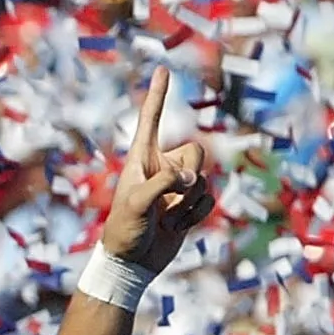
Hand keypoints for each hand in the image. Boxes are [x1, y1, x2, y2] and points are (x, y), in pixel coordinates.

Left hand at [96, 70, 215, 273]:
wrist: (131, 264)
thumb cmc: (124, 231)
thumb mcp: (137, 203)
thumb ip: (165, 183)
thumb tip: (193, 176)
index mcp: (142, 160)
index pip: (151, 121)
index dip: (158, 96)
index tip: (162, 70)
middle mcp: (162, 167)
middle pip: (198, 151)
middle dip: (190, 176)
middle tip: (167, 200)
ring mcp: (178, 186)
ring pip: (206, 179)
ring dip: (189, 203)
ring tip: (166, 219)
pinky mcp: (190, 205)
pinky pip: (209, 200)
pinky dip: (196, 216)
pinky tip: (176, 228)